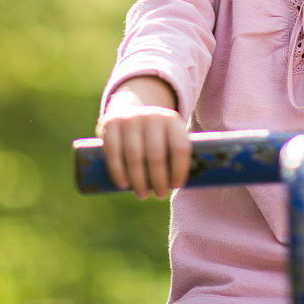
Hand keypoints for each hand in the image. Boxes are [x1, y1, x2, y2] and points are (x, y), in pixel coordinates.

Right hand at [95, 77, 190, 198]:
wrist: (131, 108)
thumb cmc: (157, 133)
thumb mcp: (171, 134)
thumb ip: (178, 153)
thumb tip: (193, 183)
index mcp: (172, 120)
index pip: (180, 147)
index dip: (180, 169)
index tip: (177, 186)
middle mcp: (152, 117)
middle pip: (156, 155)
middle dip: (158, 180)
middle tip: (160, 195)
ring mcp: (130, 119)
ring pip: (135, 156)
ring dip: (139, 180)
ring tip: (143, 194)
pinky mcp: (110, 124)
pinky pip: (113, 151)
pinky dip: (118, 171)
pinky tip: (123, 184)